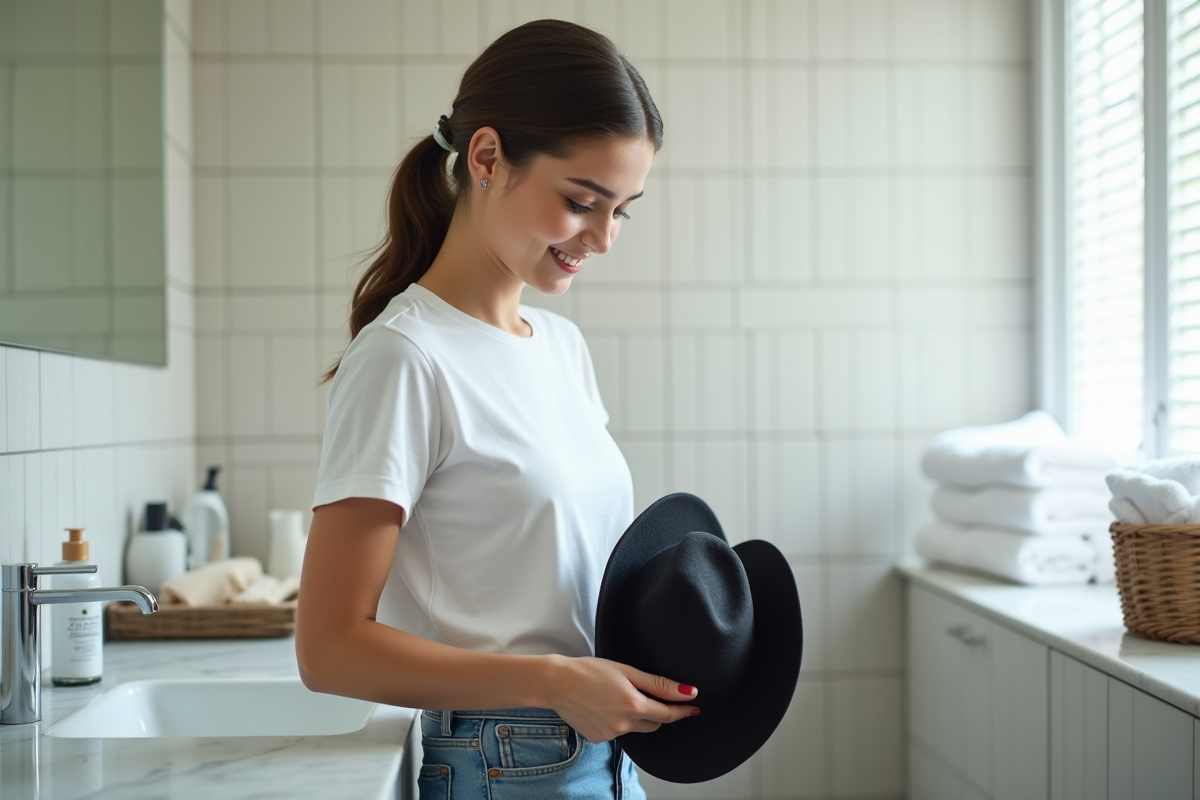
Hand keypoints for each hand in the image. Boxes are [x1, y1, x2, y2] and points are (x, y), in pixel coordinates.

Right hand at [546, 656, 698, 742]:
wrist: (557, 682)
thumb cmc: (589, 671)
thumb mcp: (627, 671)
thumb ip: (658, 684)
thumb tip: (687, 692)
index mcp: (633, 705)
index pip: (668, 714)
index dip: (683, 710)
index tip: (693, 707)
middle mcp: (624, 724)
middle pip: (654, 723)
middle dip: (656, 711)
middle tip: (646, 694)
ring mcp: (610, 734)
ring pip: (635, 728)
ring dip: (635, 716)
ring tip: (616, 696)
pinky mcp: (598, 739)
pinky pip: (617, 732)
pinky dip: (617, 721)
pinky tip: (603, 706)